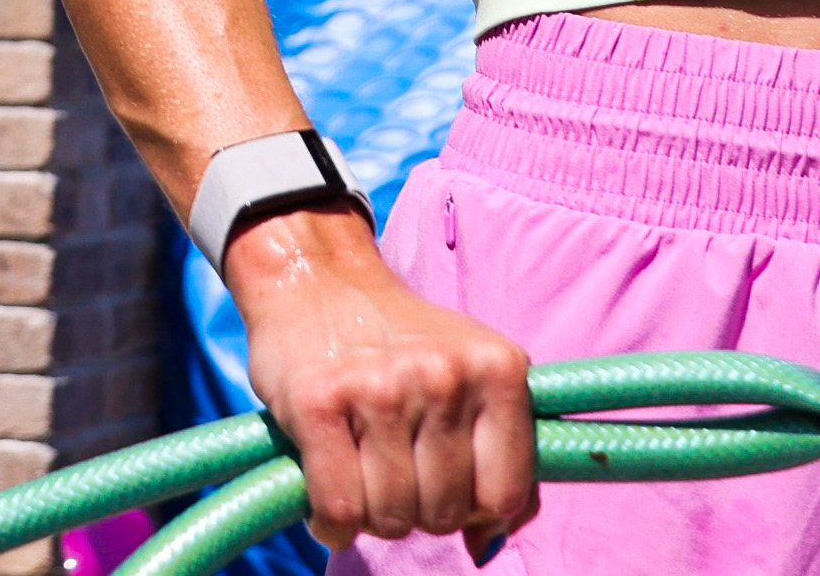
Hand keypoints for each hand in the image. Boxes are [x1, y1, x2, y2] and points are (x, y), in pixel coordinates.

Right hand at [226, 204, 535, 556]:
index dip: (473, 510)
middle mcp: (444, 376)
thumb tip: (486, 543)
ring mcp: (381, 389)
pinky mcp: (318, 402)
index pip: (503, 495)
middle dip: (417, 511)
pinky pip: (339, 508)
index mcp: (497, 368)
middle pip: (444, 513)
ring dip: (372, 514)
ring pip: (391, 516)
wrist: (315, 275)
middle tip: (394, 472)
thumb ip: (495, 447)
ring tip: (360, 474)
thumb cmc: (396, 339)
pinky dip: (331, 522)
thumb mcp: (468, 370)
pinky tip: (328, 495)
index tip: (447, 488)